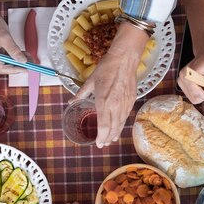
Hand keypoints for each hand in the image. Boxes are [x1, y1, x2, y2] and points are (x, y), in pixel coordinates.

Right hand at [0, 8, 26, 74]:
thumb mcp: (5, 38)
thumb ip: (14, 51)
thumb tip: (23, 61)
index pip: (2, 68)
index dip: (15, 70)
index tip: (26, 69)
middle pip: (5, 67)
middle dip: (18, 65)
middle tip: (30, 64)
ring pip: (7, 63)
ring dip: (18, 61)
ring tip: (29, 58)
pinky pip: (6, 57)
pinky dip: (15, 56)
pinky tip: (23, 54)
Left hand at [72, 24, 148, 147]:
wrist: (124, 59)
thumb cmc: (106, 68)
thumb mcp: (90, 81)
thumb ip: (81, 94)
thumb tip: (71, 102)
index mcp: (104, 102)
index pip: (104, 125)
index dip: (101, 136)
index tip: (98, 143)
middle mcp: (116, 106)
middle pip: (113, 128)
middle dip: (108, 138)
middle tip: (103, 145)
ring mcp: (125, 104)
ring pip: (121, 123)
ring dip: (116, 133)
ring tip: (111, 139)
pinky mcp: (131, 100)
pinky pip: (126, 116)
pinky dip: (122, 124)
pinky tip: (119, 127)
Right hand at [178, 41, 203, 103]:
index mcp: (192, 71)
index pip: (195, 93)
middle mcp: (183, 75)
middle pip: (195, 97)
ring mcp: (181, 79)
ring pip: (194, 98)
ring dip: (203, 92)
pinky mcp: (182, 83)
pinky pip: (192, 96)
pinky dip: (200, 92)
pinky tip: (203, 82)